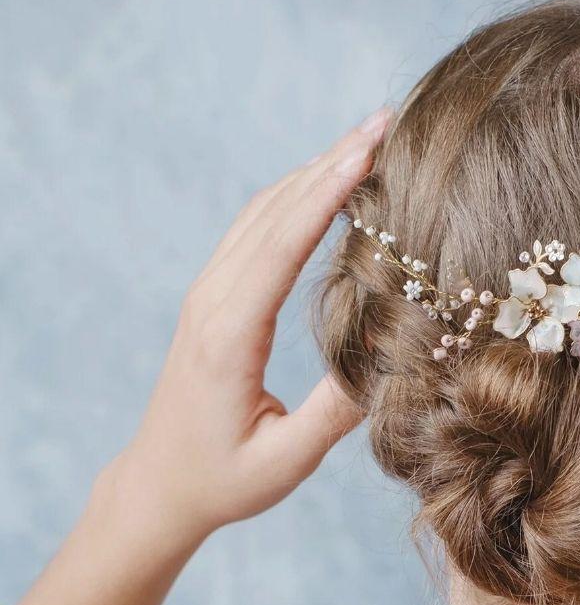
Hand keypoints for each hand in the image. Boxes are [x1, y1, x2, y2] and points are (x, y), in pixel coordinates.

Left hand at [108, 108, 392, 548]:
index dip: (327, 194)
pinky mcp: (213, 298)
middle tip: (385, 120)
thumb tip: (393, 365)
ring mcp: (208, 295)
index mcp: (229, 335)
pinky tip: (327, 183)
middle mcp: (213, 302)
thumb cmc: (223, 481)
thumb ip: (335, 413)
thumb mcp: (286, 460)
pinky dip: (294, 197)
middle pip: (273, 211)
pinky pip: (254, 230)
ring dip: (312, 171)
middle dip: (329, 162)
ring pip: (261, 212)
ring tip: (367, 140)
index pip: (282, 245)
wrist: (160, 485)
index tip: (368, 149)